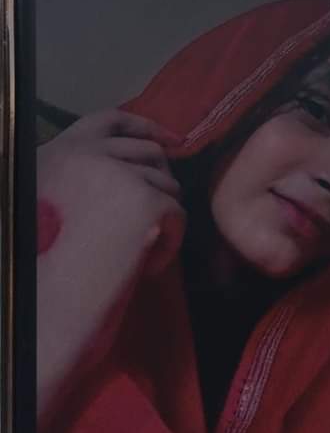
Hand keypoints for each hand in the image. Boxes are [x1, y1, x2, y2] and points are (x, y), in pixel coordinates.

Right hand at [37, 110, 184, 422]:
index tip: (172, 139)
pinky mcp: (144, 199)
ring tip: (129, 254)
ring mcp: (114, 172)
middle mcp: (82, 153)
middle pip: (151, 152)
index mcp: (54, 155)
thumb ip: (88, 179)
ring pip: (169, 186)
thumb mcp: (58, 208)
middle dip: (162, 182)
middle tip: (156, 217)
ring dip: (162, 221)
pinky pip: (179, 216)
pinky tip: (139, 267)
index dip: (145, 125)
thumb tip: (145, 165)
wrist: (46, 313)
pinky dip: (169, 245)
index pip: (108, 119)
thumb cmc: (46, 274)